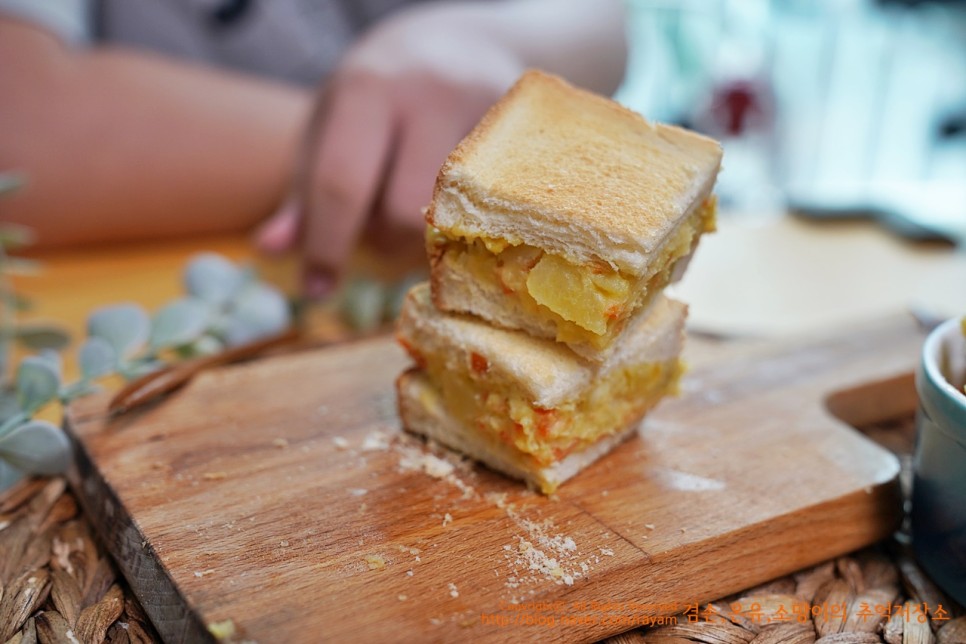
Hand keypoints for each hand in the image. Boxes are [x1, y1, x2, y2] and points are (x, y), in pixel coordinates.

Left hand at [256, 3, 525, 297]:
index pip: (343, 185)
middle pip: (403, 214)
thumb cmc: (380, 94)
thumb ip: (303, 192)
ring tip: (415, 218)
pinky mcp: (526, 141)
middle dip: (382, 242)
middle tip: (378, 229)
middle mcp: (430, 97)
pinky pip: (494, 216)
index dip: (326, 247)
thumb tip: (272, 250)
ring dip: (424, 243)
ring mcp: (487, 117)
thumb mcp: (330, 128)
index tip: (316, 289)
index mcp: (368, 90)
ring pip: (452, 225)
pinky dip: (467, 233)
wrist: (460, 44)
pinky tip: (457, 219)